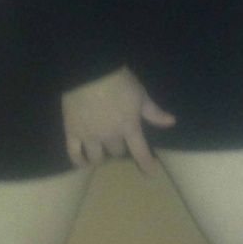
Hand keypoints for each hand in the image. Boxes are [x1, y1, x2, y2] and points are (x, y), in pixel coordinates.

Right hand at [61, 66, 176, 175]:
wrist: (89, 71)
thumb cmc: (118, 80)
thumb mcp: (140, 94)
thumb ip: (154, 112)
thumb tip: (171, 122)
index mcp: (129, 127)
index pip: (140, 153)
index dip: (147, 165)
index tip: (152, 172)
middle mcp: (110, 136)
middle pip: (117, 153)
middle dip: (120, 150)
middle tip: (119, 144)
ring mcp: (89, 136)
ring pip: (97, 158)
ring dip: (102, 157)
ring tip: (102, 153)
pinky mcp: (72, 131)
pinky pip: (74, 153)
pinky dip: (79, 162)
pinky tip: (83, 164)